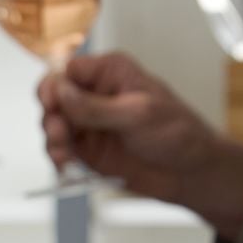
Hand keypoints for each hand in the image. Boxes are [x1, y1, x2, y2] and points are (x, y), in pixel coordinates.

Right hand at [38, 49, 242, 237]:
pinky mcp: (89, 149)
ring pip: (53, 123)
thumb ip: (96, 106)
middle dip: (51, 115)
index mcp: (110, 73)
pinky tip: (64, 164)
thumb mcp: (138, 114)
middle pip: (54, 96)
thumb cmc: (178, 133)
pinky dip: (57, 156)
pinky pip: (61, 148)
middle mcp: (96, 95)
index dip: (55, 85)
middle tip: (60, 132)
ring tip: (63, 153)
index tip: (53, 103)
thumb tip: (60, 91)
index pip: (68, 70)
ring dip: (52, 138)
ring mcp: (90, 123)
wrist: (191, 172)